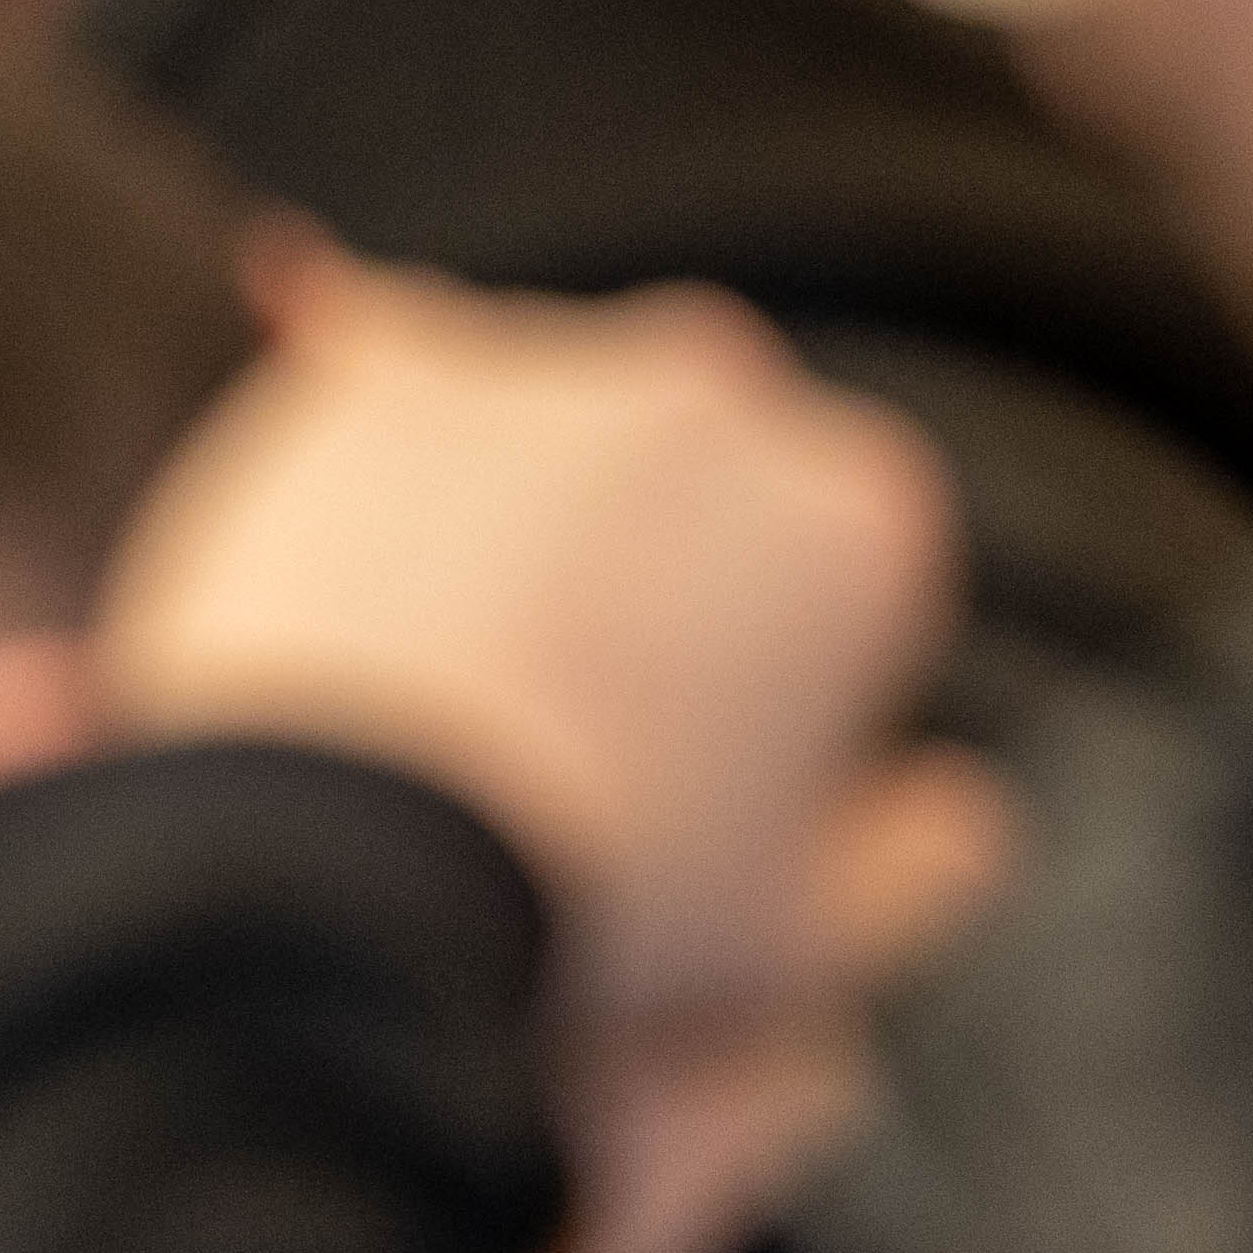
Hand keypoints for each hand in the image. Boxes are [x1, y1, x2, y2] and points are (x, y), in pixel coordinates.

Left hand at [103, 252, 1010, 1252]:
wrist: (346, 858)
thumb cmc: (590, 914)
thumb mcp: (795, 941)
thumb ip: (913, 872)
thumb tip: (961, 808)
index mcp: (868, 514)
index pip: (822, 582)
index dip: (752, 691)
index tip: (660, 783)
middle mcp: (728, 395)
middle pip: (684, 484)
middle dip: (636, 569)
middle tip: (528, 726)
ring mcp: (553, 362)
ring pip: (537, 428)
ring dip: (498, 499)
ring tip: (413, 662)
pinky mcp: (383, 370)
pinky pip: (371, 343)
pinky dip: (347, 350)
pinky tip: (291, 312)